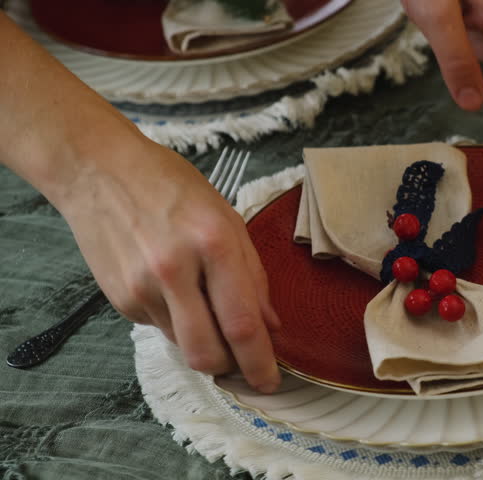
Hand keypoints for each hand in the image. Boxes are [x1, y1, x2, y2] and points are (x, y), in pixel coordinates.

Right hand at [58, 139, 281, 392]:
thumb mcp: (228, 218)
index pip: (242, 324)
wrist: (99, 170)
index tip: (270, 382)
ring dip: (205, 342)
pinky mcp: (120, 300)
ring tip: (207, 308)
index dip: (260, 363)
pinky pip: (161, 329)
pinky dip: (178, 322)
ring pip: (184, 346)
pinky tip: (174, 289)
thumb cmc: (171, 187)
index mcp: (213, 243)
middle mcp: (175, 270)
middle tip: (245, 362)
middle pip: (208, 354)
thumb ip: (253, 275)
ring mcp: (142, 288)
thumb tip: (270, 326)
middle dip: (232, 369)